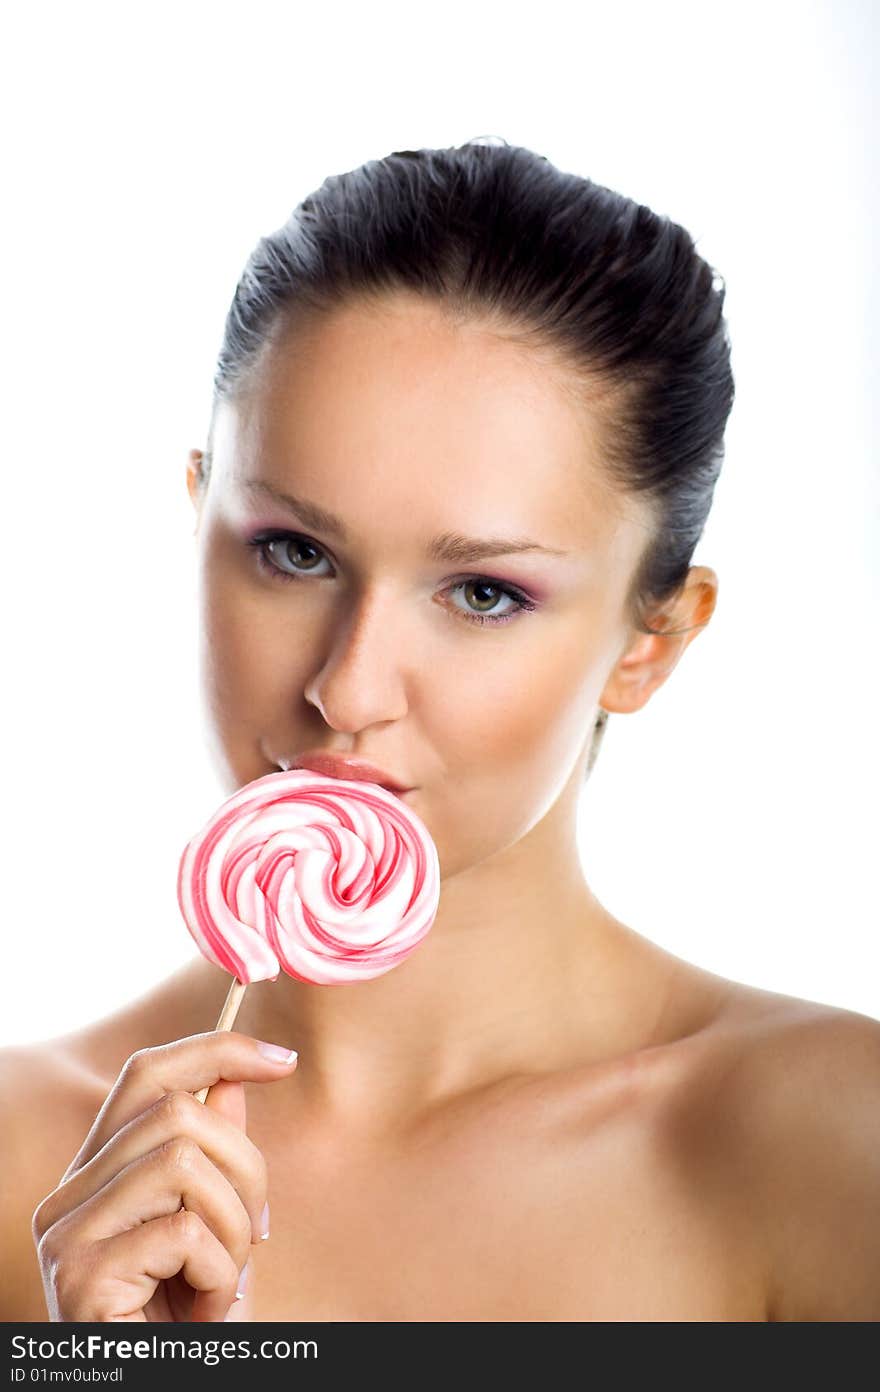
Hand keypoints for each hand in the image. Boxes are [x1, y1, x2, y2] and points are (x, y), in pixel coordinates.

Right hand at [31, 1031, 297, 1320]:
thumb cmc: (183, 1327)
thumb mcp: (215, 1230)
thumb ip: (216, 1155)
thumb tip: (236, 1077)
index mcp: (95, 1177)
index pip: (145, 1075)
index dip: (216, 1051)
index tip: (282, 1062)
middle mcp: (66, 1198)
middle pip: (177, 1112)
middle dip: (246, 1165)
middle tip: (257, 1232)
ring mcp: (66, 1236)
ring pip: (185, 1161)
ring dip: (234, 1225)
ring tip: (224, 1280)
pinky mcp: (81, 1277)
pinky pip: (184, 1233)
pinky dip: (220, 1273)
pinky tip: (206, 1312)